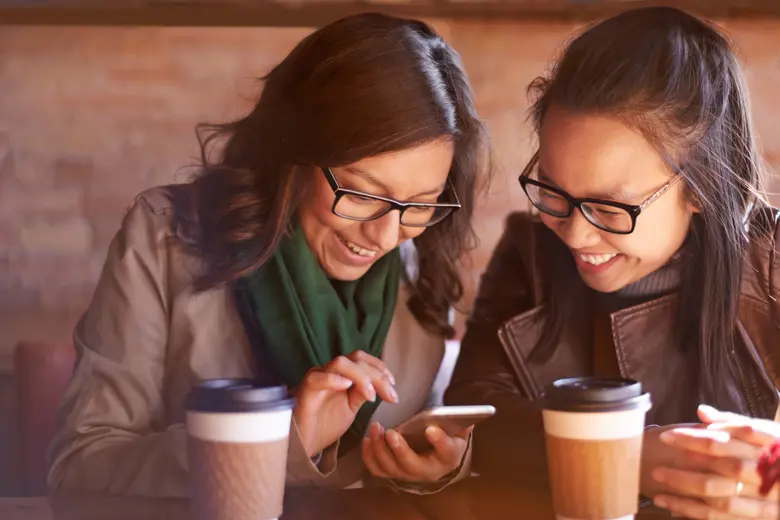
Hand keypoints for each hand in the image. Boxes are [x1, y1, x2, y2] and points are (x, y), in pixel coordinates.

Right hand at [293, 351, 397, 456]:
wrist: (303, 442)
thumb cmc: (324, 423)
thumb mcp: (350, 408)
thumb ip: (362, 393)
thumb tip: (380, 384)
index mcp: (340, 374)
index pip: (362, 359)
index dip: (380, 367)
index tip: (393, 384)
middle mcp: (329, 371)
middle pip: (356, 360)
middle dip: (377, 376)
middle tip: (390, 395)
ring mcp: (317, 378)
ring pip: (340, 363)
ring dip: (361, 377)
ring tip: (370, 396)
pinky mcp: (306, 391)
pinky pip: (318, 378)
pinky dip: (334, 380)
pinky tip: (347, 387)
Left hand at [361, 421, 471, 482]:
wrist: (437, 462)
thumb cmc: (447, 443)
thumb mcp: (458, 434)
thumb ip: (461, 424)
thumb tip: (468, 416)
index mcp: (447, 458)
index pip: (446, 451)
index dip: (439, 441)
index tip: (431, 429)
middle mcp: (426, 471)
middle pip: (411, 465)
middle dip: (399, 450)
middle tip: (391, 432)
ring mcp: (407, 474)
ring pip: (390, 468)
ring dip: (379, 449)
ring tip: (375, 428)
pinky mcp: (392, 473)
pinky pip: (377, 469)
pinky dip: (369, 456)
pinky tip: (367, 439)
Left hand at [649, 405, 779, 518]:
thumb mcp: (768, 433)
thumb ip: (735, 423)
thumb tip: (702, 411)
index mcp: (761, 450)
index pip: (720, 442)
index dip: (692, 438)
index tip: (666, 436)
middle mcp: (761, 475)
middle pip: (718, 472)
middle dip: (685, 470)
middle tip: (657, 468)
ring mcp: (761, 499)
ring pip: (719, 499)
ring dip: (687, 494)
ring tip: (659, 488)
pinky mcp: (759, 516)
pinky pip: (724, 518)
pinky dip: (696, 513)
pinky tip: (673, 507)